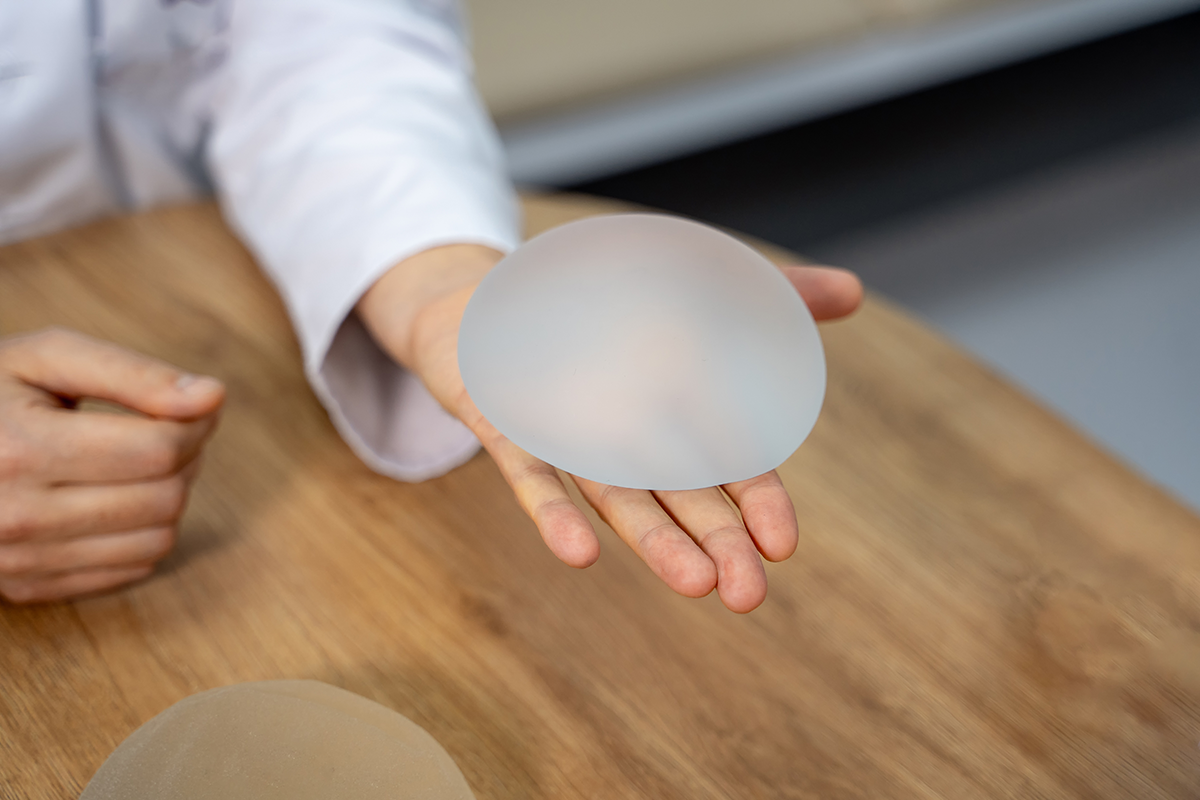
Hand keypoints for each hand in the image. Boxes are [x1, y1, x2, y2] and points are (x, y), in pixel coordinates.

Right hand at [0, 329, 224, 602]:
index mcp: (20, 449)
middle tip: (168, 430)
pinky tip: (117, 497)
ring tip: (142, 462)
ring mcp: (17, 560)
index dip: (195, 423)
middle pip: (164, 497)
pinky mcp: (26, 587)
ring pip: (157, 540)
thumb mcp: (48, 358)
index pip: (159, 450)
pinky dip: (143, 532)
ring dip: (171, 497)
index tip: (191, 406)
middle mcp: (15, 516)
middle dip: (187, 459)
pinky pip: (131, 570)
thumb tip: (213, 398)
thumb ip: (134, 374)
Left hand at [359, 245, 861, 611]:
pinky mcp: (512, 427)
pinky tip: (578, 553)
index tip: (783, 544)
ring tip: (692, 586)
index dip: (758, 506)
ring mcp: (571, 440)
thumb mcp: (701, 291)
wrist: (506, 295)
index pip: (731, 470)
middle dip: (716, 546)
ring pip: (617, 500)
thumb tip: (854, 292)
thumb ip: (772, 299)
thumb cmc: (613, 310)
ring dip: (654, 543)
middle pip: (681, 500)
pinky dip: (553, 513)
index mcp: (677, 421)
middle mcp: (629, 444)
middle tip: (748, 596)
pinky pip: (533, 475)